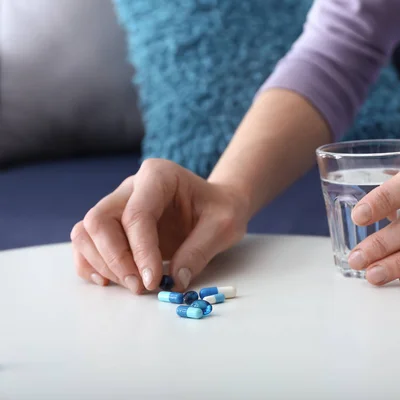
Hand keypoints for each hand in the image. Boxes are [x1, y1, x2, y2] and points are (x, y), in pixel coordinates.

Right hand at [70, 159, 248, 293]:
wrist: (217, 205)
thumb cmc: (222, 209)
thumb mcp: (224, 226)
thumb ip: (200, 251)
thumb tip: (175, 280)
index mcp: (158, 176)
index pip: (137, 214)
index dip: (140, 251)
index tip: (153, 281)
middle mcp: (130, 187)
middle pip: (100, 220)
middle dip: (115, 259)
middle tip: (141, 287)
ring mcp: (117, 204)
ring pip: (86, 232)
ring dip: (102, 264)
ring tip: (133, 285)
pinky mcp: (112, 225)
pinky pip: (86, 243)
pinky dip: (90, 264)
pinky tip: (109, 281)